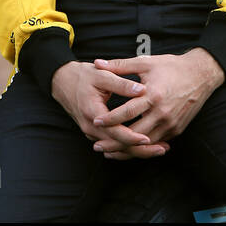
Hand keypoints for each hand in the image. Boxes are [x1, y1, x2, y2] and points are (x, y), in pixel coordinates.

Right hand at [49, 60, 165, 159]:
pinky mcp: (96, 132)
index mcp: (92, 112)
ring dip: (138, 151)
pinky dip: (129, 146)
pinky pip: (113, 144)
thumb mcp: (102, 74)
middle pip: (118, 146)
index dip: (132, 137)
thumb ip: (122, 83)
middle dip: (141, 150)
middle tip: (163, 149)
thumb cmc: (83, 76)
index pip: (115, 132)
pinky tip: (147, 145)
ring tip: (160, 149)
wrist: (63, 81)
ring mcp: (92, 132)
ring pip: (116, 148)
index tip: (149, 139)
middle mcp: (91, 127)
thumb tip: (142, 89)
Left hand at [92, 49, 224, 155]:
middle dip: (115, 142)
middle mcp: (163, 113)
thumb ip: (120, 66)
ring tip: (109, 152)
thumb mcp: (146, 62)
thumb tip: (96, 63)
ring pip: (145, 143)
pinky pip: (157, 143)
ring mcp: (171, 124)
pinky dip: (142, 148)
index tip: (96, 122)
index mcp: (153, 95)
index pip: (127, 112)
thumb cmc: (172, 66)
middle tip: (97, 145)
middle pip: (135, 134)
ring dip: (127, 150)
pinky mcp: (177, 130)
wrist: (201, 75)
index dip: (110, 118)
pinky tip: (129, 150)